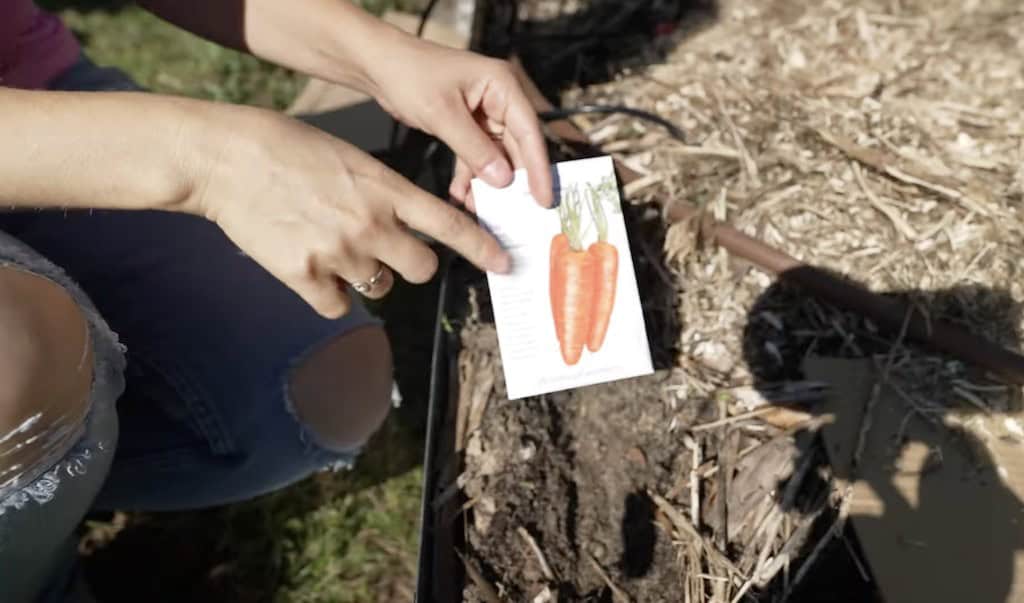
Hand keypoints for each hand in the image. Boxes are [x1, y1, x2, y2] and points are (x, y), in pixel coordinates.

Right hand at [187, 105, 509, 317]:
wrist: (227, 158)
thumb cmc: (289, 148)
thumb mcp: (353, 160)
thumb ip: (385, 195)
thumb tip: (406, 228)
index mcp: (386, 189)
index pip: (450, 224)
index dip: (482, 248)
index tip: (505, 264)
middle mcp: (370, 225)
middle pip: (422, 268)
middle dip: (412, 264)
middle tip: (388, 251)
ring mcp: (338, 253)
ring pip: (378, 288)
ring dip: (365, 276)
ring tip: (332, 244)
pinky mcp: (303, 276)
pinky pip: (338, 306)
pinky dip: (330, 295)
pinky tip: (311, 267)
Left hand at [370, 37, 553, 209]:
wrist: (379, 65)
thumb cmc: (410, 74)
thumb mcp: (442, 114)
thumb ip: (474, 149)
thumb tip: (503, 180)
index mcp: (501, 85)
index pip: (529, 131)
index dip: (538, 168)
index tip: (544, 199)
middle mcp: (498, 99)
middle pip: (517, 147)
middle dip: (513, 181)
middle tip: (517, 213)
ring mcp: (483, 113)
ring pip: (496, 156)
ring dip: (488, 183)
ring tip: (482, 208)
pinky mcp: (467, 125)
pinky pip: (475, 156)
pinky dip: (469, 176)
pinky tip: (461, 195)